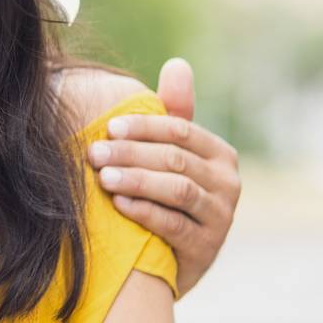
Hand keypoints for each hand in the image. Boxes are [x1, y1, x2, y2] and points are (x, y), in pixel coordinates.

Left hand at [87, 58, 240, 296]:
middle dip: (131, 153)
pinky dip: (145, 211)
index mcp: (219, 154)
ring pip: (177, 190)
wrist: (170, 258)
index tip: (109, 127)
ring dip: (136, 179)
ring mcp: (221, 218)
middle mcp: (228, 184)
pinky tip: (118, 204)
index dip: (144, 126)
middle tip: (94, 152)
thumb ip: (172, 114)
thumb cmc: (166, 196)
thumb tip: (178, 64)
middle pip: (176, 159)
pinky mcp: (206, 248)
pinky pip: (174, 225)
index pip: (181, 131)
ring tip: (103, 176)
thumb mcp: (170, 155)